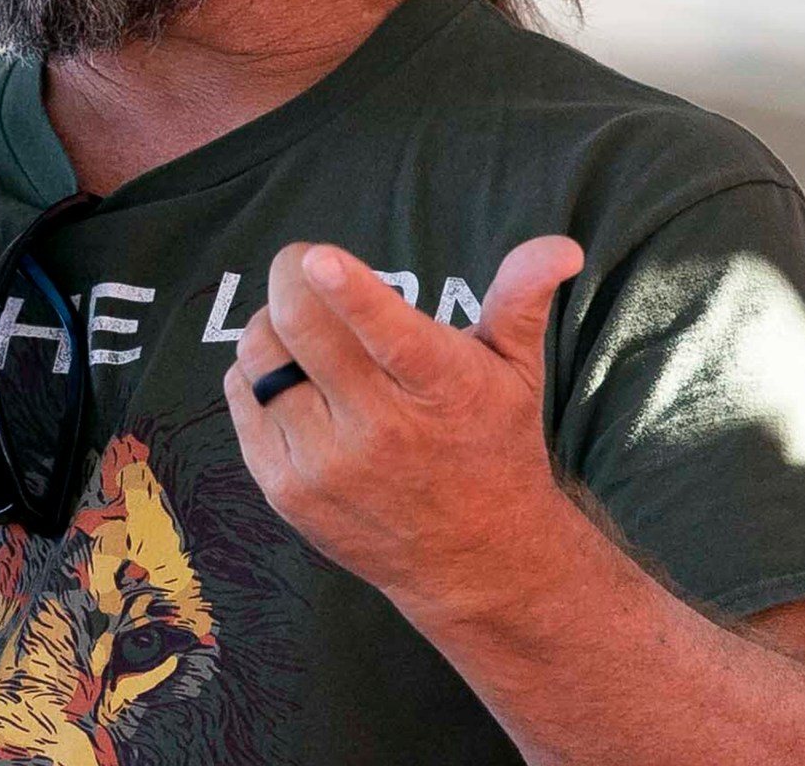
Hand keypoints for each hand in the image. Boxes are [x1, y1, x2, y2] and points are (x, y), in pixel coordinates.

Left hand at [222, 235, 588, 618]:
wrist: (475, 559)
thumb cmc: (493, 444)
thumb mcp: (518, 371)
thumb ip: (523, 298)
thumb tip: (562, 246)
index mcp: (441, 389)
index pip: (389, 336)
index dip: (348, 292)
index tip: (318, 258)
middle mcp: (381, 430)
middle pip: (301, 332)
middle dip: (290, 279)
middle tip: (305, 267)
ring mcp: (326, 465)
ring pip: (260, 357)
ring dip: (272, 324)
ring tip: (303, 329)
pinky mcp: (286, 489)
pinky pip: (242, 397)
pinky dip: (255, 372)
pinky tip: (291, 378)